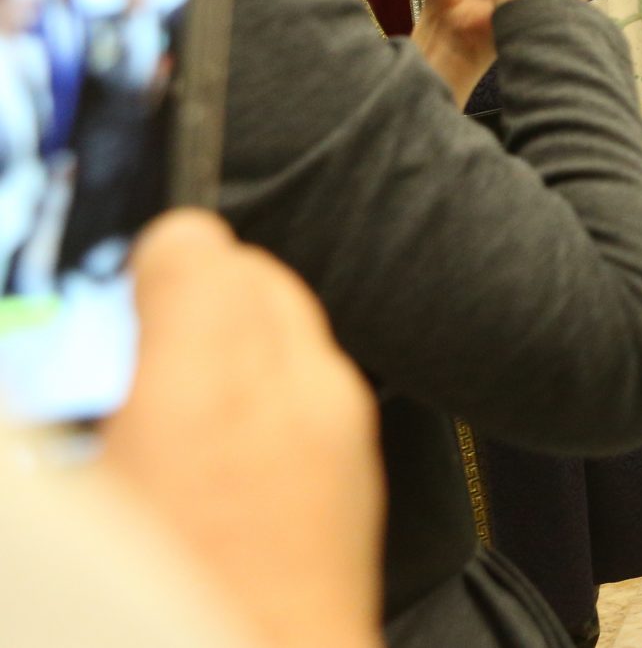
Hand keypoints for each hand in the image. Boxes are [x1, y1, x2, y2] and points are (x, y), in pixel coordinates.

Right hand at [102, 211, 381, 647]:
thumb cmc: (155, 600)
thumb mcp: (78, 493)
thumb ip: (87, 388)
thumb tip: (101, 325)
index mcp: (204, 390)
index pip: (191, 248)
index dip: (143, 257)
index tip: (113, 281)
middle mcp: (289, 392)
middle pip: (250, 277)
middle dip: (192, 292)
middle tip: (132, 335)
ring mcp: (336, 426)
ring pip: (288, 327)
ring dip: (235, 338)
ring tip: (171, 391)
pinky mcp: (357, 464)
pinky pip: (314, 383)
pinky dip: (271, 389)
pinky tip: (218, 445)